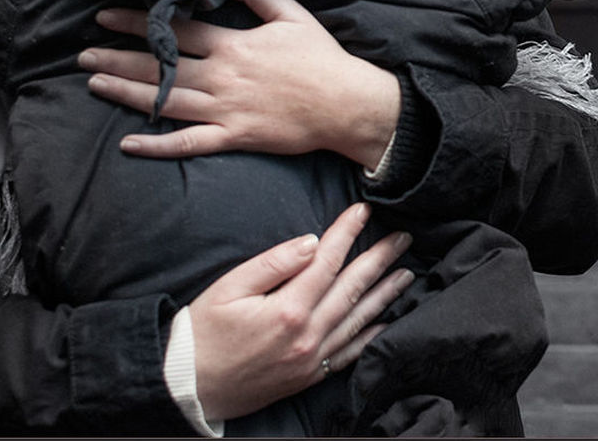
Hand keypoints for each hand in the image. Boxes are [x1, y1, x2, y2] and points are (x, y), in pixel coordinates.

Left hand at [78, 0, 400, 166]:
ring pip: (165, 101)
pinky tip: (129, 145)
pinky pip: (190, 144)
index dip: (137, 22)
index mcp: (233, 45)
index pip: (175, 30)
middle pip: (160, 67)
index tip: (105, 17)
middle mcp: (222, 77)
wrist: (346, 105)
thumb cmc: (320, 58)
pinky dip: (158, 146)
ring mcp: (226, 110)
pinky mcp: (234, 138)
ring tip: (93, 85)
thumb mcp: (292, 13)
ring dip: (126, 94)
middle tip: (82, 56)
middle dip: (117, 60)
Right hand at [189, 202, 413, 420]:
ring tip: (406, 273)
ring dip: (385, 294)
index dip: (347, 233)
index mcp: (287, 310)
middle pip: (352, 289)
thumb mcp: (230, 287)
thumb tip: (312, 242)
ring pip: (358, 320)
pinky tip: (387, 319)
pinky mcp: (310, 376)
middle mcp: (307, 336)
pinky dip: (372, 334)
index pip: (327, 261)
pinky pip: (350, 352)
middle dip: (380, 260)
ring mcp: (312, 360)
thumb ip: (274, 263)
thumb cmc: (204, 330)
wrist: (191, 386)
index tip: (363, 211)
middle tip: (403, 238)